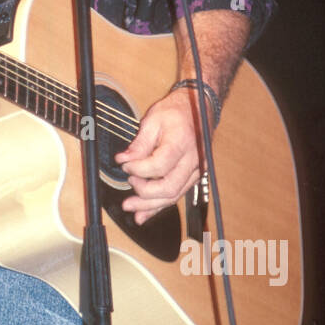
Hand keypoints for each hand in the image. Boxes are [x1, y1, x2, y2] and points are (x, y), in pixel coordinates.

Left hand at [115, 90, 207, 224]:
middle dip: (144, 192)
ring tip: (130, 207)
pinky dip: (159, 206)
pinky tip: (144, 214)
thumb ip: (139, 143)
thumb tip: (124, 160)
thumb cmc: (176, 112)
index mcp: (182, 142)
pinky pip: (177, 195)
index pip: (160, 165)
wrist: (200, 109)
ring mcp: (196, 171)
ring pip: (174, 195)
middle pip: (169, 186)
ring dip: (150, 205)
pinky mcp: (193, 177)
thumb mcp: (154, 119)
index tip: (124, 164)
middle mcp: (193, 160)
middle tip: (128, 183)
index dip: (139, 169)